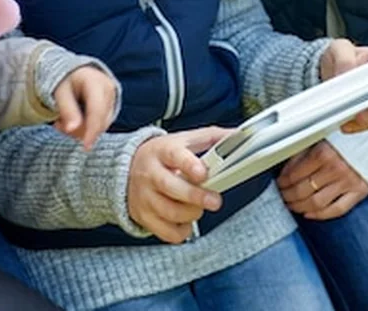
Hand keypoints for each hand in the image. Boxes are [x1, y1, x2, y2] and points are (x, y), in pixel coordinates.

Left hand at [53, 65, 117, 149]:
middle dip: (80, 131)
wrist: (75, 74)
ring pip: (101, 126)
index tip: (86, 147)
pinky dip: (86, 129)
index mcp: (95, 81)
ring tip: (62, 121)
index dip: (92, 130)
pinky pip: (101, 126)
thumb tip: (72, 129)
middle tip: (58, 125)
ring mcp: (112, 99)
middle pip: (101, 121)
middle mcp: (108, 89)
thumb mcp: (61, 92)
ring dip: (81, 131)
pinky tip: (74, 121)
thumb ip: (67, 110)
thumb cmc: (66, 81)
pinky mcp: (112, 108)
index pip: (97, 110)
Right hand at [126, 127, 228, 243]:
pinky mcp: (144, 217)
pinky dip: (183, 230)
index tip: (204, 174)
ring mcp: (144, 197)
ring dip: (193, 213)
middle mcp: (150, 174)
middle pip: (172, 188)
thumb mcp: (184, 140)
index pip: (174, 156)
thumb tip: (239, 136)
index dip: (189, 165)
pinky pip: (168, 233)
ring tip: (199, 206)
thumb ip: (212, 138)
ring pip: (171, 212)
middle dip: (197, 197)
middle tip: (215, 201)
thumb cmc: (163, 155)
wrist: (128, 169)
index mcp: (162, 151)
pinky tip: (186, 220)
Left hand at [277, 141, 367, 219]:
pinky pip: (337, 209)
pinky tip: (309, 213)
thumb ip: (302, 154)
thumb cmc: (347, 139)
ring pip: (316, 202)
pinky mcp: (359, 192)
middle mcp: (335, 169)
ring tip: (292, 205)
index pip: (295, 174)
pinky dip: (321, 215)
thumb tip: (285, 171)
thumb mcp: (321, 139)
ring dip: (300, 206)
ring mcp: (347, 182)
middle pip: (303, 190)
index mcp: (323, 153)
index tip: (279, 184)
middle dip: (288, 195)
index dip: (283, 181)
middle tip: (283, 196)